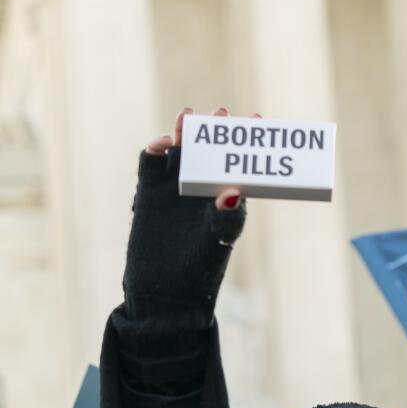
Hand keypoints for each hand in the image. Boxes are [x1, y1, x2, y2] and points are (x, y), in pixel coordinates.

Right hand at [123, 107, 251, 324]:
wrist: (165, 292)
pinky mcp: (149, 193)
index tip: (256, 121)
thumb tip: (234, 191)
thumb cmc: (201, 270)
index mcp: (227, 198)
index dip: (248, 142)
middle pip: (210, 150)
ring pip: (181, 151)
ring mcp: (175, 188)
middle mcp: (203, 188)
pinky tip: (162, 144)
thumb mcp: (218, 242)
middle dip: (215, 131)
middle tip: (220, 115)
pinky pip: (151, 164)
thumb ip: (227, 217)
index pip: (240, 163)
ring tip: (188, 118)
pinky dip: (156, 150)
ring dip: (184, 134)